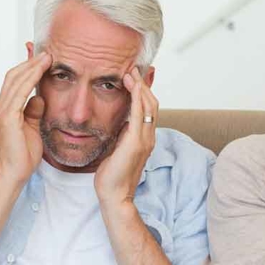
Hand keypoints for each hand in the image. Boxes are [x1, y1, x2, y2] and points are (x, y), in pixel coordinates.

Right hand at [0, 52, 52, 184]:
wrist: (14, 174)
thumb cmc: (23, 155)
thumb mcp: (33, 128)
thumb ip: (34, 112)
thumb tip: (40, 97)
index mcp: (6, 109)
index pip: (15, 82)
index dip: (27, 67)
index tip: (40, 55)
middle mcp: (0, 107)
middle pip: (13, 76)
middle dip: (29, 61)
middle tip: (46, 51)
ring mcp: (1, 112)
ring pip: (15, 80)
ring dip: (31, 66)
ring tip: (47, 56)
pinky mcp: (6, 118)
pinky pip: (19, 93)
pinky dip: (30, 79)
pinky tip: (41, 70)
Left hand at [95, 67, 157, 205]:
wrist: (115, 196)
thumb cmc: (112, 177)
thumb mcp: (117, 150)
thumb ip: (121, 136)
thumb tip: (119, 123)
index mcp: (144, 139)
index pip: (148, 109)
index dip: (143, 92)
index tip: (133, 77)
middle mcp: (148, 137)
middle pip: (152, 103)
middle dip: (144, 84)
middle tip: (134, 68)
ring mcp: (145, 139)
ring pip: (149, 105)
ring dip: (141, 86)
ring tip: (132, 72)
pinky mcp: (137, 142)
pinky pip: (140, 113)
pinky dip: (137, 96)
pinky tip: (131, 85)